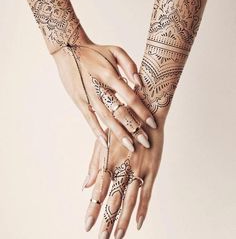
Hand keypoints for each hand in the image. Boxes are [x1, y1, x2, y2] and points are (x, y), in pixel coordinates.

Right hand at [52, 30, 156, 150]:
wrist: (68, 49)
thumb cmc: (95, 50)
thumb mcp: (115, 50)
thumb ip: (130, 65)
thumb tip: (139, 83)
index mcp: (110, 75)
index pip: (130, 98)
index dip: (143, 112)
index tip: (153, 123)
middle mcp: (99, 88)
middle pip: (119, 113)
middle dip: (134, 129)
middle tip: (145, 142)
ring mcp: (87, 96)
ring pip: (105, 118)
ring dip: (118, 133)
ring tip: (130, 146)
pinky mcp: (78, 100)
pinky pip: (89, 118)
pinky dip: (96, 130)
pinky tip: (104, 142)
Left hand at [83, 111, 164, 237]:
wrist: (146, 113)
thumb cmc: (123, 127)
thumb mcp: (106, 141)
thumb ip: (95, 164)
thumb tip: (85, 185)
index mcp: (110, 160)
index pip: (100, 189)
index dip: (94, 208)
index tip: (87, 225)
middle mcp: (123, 167)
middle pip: (114, 198)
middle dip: (107, 220)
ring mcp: (139, 169)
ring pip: (129, 199)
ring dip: (122, 220)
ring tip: (117, 237)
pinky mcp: (152, 169)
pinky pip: (147, 193)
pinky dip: (142, 209)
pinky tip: (138, 224)